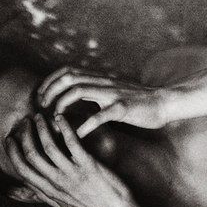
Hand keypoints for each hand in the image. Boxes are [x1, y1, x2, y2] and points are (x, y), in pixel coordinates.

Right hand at [5, 113, 131, 206]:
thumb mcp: (59, 206)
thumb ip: (38, 196)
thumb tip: (14, 192)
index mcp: (49, 191)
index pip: (22, 170)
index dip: (12, 152)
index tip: (10, 139)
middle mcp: (57, 182)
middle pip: (31, 155)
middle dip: (24, 135)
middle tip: (25, 122)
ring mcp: (72, 174)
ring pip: (48, 146)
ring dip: (41, 128)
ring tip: (39, 117)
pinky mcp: (88, 166)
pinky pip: (72, 143)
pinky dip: (64, 128)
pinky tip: (60, 118)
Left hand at [37, 67, 168, 136]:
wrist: (164, 102)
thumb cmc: (138, 102)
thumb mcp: (112, 93)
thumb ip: (94, 92)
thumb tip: (73, 97)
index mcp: (100, 79)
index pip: (68, 71)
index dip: (50, 81)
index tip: (41, 97)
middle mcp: (104, 82)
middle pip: (69, 78)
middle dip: (50, 91)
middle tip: (42, 107)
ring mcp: (113, 93)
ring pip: (79, 90)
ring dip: (62, 104)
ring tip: (55, 119)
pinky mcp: (123, 108)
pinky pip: (100, 114)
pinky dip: (86, 124)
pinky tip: (77, 134)